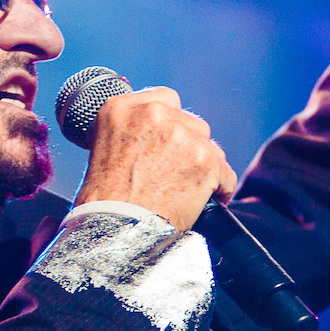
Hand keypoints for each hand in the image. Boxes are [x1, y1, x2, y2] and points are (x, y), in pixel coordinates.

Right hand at [73, 87, 236, 231]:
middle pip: (190, 122)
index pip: (165, 99)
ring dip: (203, 165)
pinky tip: (207, 200)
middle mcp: (153, 115)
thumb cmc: (105, 201)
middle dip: (187, 146)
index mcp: (122, 108)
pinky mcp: (205, 161)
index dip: (169, 123)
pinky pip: (225, 173)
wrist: (116, 231)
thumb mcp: (103, 148)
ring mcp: (182, 137)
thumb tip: (156, 132)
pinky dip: (220, 188)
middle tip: (173, 172)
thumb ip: (131, 130)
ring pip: (209, 146)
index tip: (166, 141)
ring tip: (188, 189)